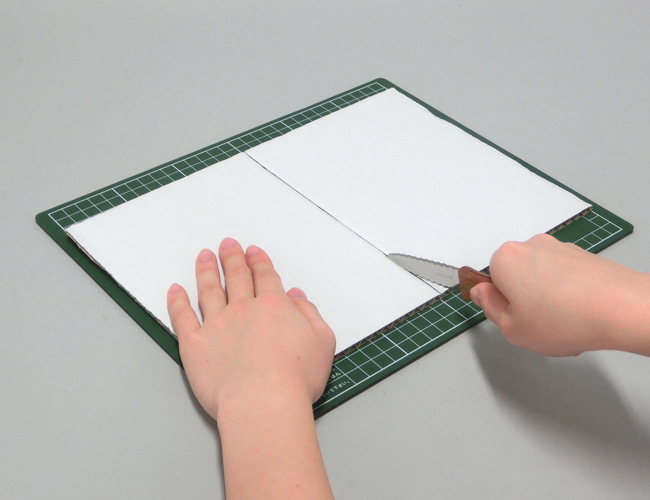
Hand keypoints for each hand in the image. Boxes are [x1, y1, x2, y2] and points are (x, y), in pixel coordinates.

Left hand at [167, 238, 335, 499]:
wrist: (263, 402)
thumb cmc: (296, 378)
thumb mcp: (322, 341)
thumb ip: (310, 314)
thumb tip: (297, 297)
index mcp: (274, 305)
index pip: (265, 276)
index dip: (259, 262)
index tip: (253, 252)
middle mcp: (243, 309)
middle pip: (236, 277)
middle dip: (233, 258)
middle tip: (228, 245)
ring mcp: (216, 325)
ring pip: (209, 290)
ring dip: (207, 270)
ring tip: (204, 256)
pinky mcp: (195, 344)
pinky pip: (182, 317)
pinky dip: (177, 301)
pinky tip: (175, 290)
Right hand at [471, 234, 649, 356]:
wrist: (620, 309)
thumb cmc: (566, 318)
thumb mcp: (511, 328)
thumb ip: (489, 308)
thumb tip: (482, 295)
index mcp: (506, 259)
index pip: (489, 281)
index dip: (500, 303)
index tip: (511, 318)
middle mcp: (530, 246)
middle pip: (515, 275)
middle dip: (523, 299)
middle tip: (535, 323)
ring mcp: (559, 248)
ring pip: (540, 276)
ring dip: (546, 297)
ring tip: (562, 322)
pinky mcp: (582, 255)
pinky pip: (564, 276)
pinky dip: (567, 293)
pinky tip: (579, 314)